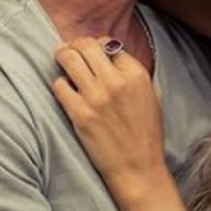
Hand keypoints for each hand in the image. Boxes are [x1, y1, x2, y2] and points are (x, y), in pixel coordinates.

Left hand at [51, 37, 167, 202]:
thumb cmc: (146, 133)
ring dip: (63, 55)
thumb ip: (133, 72)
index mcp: (136, 75)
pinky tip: (65, 90)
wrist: (138, 167)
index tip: (93, 52)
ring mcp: (96, 97)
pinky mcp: (79, 114)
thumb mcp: (151, 94)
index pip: (109, 43)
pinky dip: (60, 84)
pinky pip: (59, 85)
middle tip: (71, 49)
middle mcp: (116, 81)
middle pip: (86, 45)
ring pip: (69, 58)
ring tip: (61, 58)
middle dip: (76, 44)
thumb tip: (110, 52)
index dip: (98, 45)